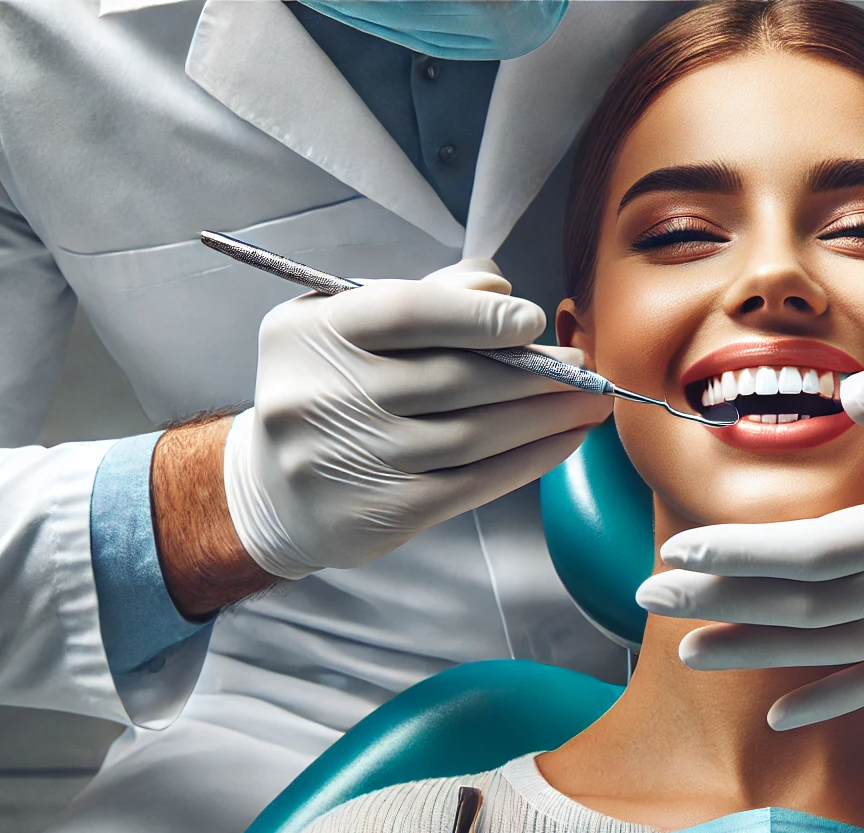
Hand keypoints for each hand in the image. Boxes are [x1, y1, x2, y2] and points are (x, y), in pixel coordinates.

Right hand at [222, 260, 611, 578]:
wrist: (275, 489)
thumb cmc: (332, 389)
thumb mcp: (349, 327)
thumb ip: (425, 296)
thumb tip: (500, 289)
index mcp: (311, 333)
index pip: (403, 314)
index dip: (475, 316)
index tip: (532, 319)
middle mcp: (322, 397)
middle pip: (451, 379)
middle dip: (532, 372)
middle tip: (583, 368)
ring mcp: (351, 460)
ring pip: (472, 435)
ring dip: (544, 418)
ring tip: (588, 404)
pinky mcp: (381, 512)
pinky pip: (474, 483)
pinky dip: (529, 460)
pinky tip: (562, 442)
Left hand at [636, 348, 863, 729]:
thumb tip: (844, 398)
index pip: (812, 554)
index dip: (740, 555)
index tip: (678, 548)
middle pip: (809, 609)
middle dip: (724, 603)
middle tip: (648, 598)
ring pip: (837, 650)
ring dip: (759, 651)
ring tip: (689, 648)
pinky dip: (833, 698)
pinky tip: (782, 713)